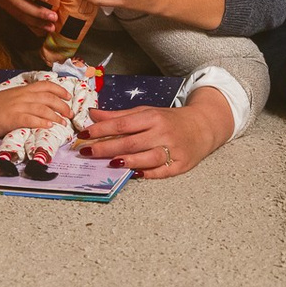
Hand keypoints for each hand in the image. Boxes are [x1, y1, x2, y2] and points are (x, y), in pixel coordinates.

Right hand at [0, 0, 56, 30]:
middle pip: (20, 4)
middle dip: (38, 13)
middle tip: (53, 17)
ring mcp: (1, 1)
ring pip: (19, 14)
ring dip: (36, 23)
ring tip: (50, 27)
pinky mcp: (2, 6)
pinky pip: (17, 16)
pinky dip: (29, 24)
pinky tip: (40, 29)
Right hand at [0, 80, 72, 137]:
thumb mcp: (11, 97)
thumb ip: (25, 98)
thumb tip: (41, 103)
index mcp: (22, 89)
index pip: (45, 85)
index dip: (59, 90)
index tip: (68, 97)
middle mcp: (22, 96)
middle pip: (48, 97)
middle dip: (62, 105)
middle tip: (69, 114)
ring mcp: (17, 106)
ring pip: (43, 108)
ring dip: (56, 116)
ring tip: (63, 123)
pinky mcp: (12, 118)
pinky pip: (31, 119)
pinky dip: (42, 122)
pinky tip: (49, 126)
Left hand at [77, 90, 230, 179]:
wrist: (202, 126)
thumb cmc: (168, 120)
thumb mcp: (145, 113)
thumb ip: (118, 116)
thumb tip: (92, 114)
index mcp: (151, 117)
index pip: (122, 124)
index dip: (101, 129)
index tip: (83, 135)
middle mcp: (162, 132)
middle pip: (131, 142)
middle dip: (106, 147)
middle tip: (86, 152)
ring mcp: (173, 149)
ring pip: (147, 156)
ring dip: (127, 160)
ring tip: (109, 163)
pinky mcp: (181, 165)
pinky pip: (161, 171)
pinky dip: (147, 173)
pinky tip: (133, 174)